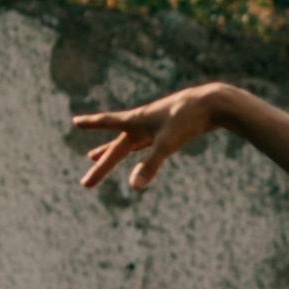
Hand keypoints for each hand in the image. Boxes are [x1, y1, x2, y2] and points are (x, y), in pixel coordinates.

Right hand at [72, 85, 229, 192]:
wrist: (213, 103)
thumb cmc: (188, 120)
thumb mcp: (167, 144)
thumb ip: (150, 166)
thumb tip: (134, 185)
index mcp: (137, 120)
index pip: (108, 122)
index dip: (91, 123)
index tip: (75, 121)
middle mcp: (142, 122)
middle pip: (115, 147)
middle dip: (100, 165)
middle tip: (85, 183)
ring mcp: (154, 126)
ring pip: (127, 143)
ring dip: (110, 151)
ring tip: (92, 155)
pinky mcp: (168, 130)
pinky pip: (144, 142)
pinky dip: (135, 148)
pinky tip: (133, 149)